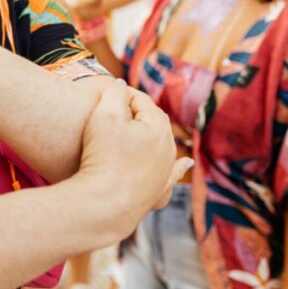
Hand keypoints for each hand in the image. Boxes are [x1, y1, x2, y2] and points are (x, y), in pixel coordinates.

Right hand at [74, 81, 190, 233]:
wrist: (105, 203)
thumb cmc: (102, 156)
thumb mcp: (104, 114)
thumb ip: (114, 92)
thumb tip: (121, 85)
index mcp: (158, 126)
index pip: (139, 100)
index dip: (119, 96)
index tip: (101, 98)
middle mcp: (168, 147)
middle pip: (152, 120)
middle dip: (134, 113)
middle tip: (110, 112)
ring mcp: (166, 170)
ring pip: (163, 144)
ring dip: (149, 135)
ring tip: (134, 131)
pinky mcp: (159, 189)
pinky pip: (172, 173)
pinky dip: (178, 166)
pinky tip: (186, 163)